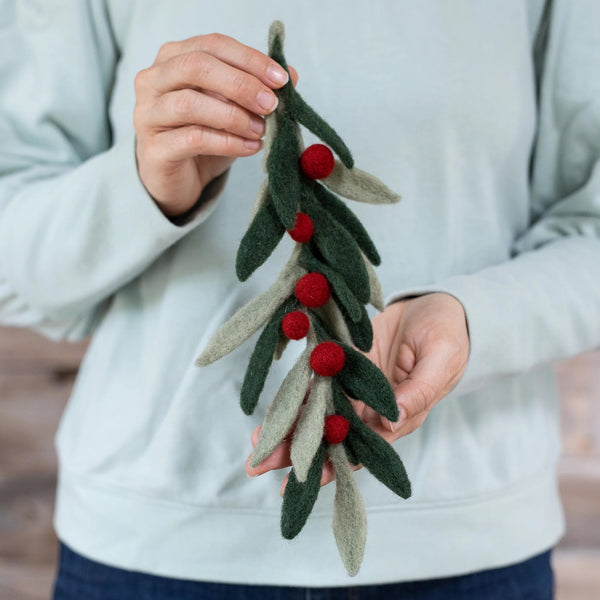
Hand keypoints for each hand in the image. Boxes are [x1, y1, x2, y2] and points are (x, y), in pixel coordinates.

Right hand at [133, 33, 298, 217]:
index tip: (282, 80)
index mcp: (172, 59)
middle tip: (271, 104)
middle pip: (196, 67)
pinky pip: (193, 139)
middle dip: (241, 84)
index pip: (212, 45)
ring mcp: (148, 115)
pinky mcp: (154, 149)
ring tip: (261, 129)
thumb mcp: (233, 109)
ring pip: (190, 103)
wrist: (178, 181)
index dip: (249, 59)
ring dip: (234, 116)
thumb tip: (290, 75)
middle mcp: (153, 81)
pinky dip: (228, 142)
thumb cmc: (203, 138)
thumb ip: (256, 89)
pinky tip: (251, 147)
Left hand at [245, 292, 469, 493]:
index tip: (304, 479)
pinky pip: (315, 375)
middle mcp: (368, 406)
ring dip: (287, 424)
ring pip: (315, 409)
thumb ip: (419, 392)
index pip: (360, 448)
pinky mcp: (341, 359)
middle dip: (295, 450)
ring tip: (256, 442)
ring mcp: (351, 383)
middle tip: (259, 465)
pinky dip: (295, 389)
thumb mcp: (441, 361)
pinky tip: (273, 403)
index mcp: (395, 417)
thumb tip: (390, 423)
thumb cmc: (449, 336)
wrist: (436, 306)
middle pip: (328, 434)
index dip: (331, 464)